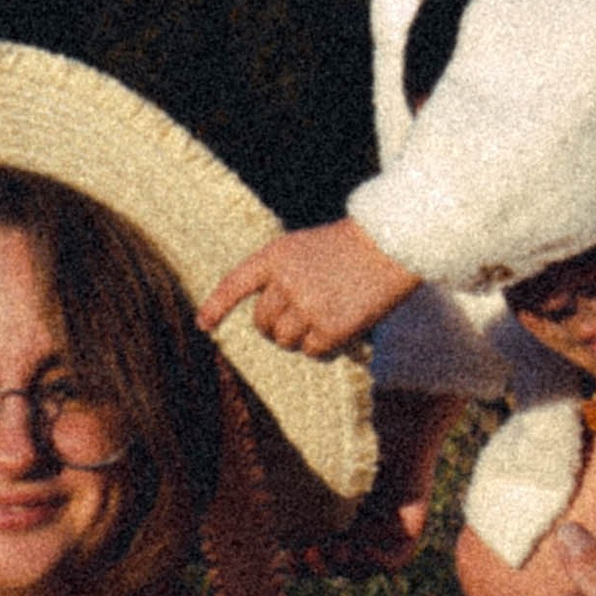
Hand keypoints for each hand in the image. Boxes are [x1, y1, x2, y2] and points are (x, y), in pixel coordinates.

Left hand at [195, 219, 420, 356]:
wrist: (392, 244)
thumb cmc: (352, 247)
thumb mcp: (306, 248)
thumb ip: (283, 275)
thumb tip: (271, 321)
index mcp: (275, 256)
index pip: (235, 284)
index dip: (217, 306)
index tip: (204, 324)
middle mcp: (284, 282)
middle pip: (262, 322)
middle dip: (276, 327)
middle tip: (301, 319)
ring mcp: (306, 306)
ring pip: (285, 340)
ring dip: (300, 338)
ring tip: (324, 319)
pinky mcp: (329, 327)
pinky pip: (312, 351)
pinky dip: (323, 347)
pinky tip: (340, 329)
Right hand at [298, 390, 459, 570]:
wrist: (401, 412)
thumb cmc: (352, 423)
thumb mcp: (315, 451)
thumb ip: (285, 468)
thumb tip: (244, 471)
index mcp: (330, 513)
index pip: (308, 550)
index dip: (294, 560)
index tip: (280, 554)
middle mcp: (355, 524)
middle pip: (330, 563)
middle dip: (314, 567)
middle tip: (306, 554)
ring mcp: (382, 530)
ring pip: (359, 567)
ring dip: (342, 566)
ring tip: (333, 551)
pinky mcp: (409, 528)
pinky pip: (394, 561)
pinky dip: (377, 561)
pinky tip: (361, 548)